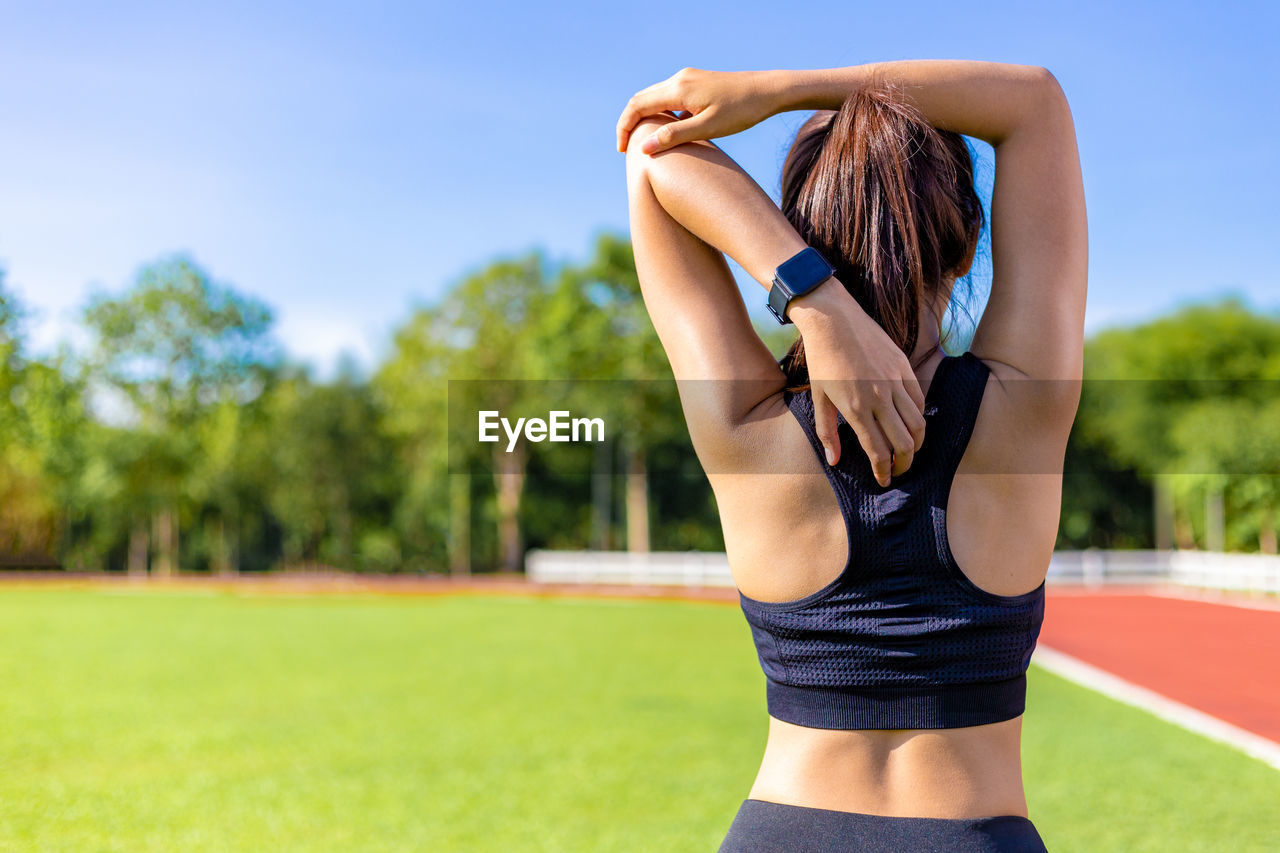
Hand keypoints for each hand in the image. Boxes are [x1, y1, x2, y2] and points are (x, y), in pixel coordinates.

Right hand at [616, 68, 778, 153]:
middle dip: (629, 123)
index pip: (637, 106)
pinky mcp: (696, 82)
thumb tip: (644, 147)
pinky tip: (666, 130)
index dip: (625, 128)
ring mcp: (687, 78)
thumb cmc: (741, 111)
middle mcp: (679, 78)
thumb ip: (675, 136)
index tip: (623, 151)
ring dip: (643, 118)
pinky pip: (668, 97)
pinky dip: (659, 113)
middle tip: (626, 149)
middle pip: (641, 99)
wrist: (768, 90)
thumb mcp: (708, 128)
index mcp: (678, 88)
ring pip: (654, 97)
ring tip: (643, 142)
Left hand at [789, 281, 926, 486]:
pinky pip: (919, 400)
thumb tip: (835, 461)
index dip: (884, 471)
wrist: (833, 319)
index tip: (884, 480)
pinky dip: (918, 417)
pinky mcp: (903, 367)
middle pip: (905, 443)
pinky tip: (910, 423)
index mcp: (856, 408)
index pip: (879, 451)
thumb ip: (828, 432)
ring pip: (918, 424)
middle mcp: (879, 398)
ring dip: (916, 443)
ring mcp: (894, 381)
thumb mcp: (818, 398)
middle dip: (904, 463)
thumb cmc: (822, 360)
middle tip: (899, 470)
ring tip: (908, 450)